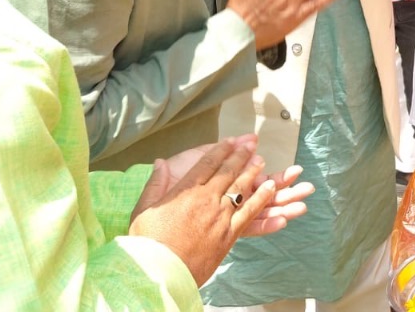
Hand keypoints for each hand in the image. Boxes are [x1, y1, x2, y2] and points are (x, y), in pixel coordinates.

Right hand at [128, 137, 314, 284]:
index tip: (229, 141)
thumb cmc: (147, 243)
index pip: (207, 164)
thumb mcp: (143, 209)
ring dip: (253, 172)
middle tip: (251, 145)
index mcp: (186, 192)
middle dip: (240, 156)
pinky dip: (261, 198)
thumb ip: (155, 183)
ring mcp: (220, 217)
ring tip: (260, 160)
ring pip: (241, 188)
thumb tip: (160, 162)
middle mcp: (206, 200)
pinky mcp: (229, 235)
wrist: (158, 273)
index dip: (220, 150)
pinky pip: (250, 212)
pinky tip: (270, 188)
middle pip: (228, 172)